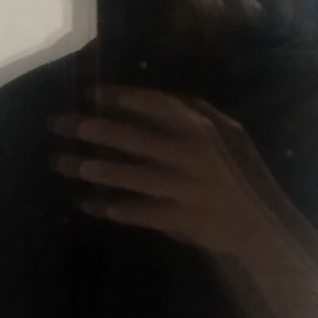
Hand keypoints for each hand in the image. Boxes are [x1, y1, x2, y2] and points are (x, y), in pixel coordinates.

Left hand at [49, 86, 278, 259]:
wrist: (260, 224)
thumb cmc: (239, 173)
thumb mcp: (228, 132)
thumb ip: (194, 113)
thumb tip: (152, 97)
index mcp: (202, 128)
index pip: (152, 104)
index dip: (117, 97)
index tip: (88, 94)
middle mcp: (190, 154)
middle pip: (131, 137)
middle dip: (90, 128)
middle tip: (58, 123)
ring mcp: (183, 189)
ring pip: (128, 176)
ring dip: (91, 169)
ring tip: (61, 163)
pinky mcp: (178, 219)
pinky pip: (136, 212)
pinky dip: (110, 208)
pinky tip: (86, 204)